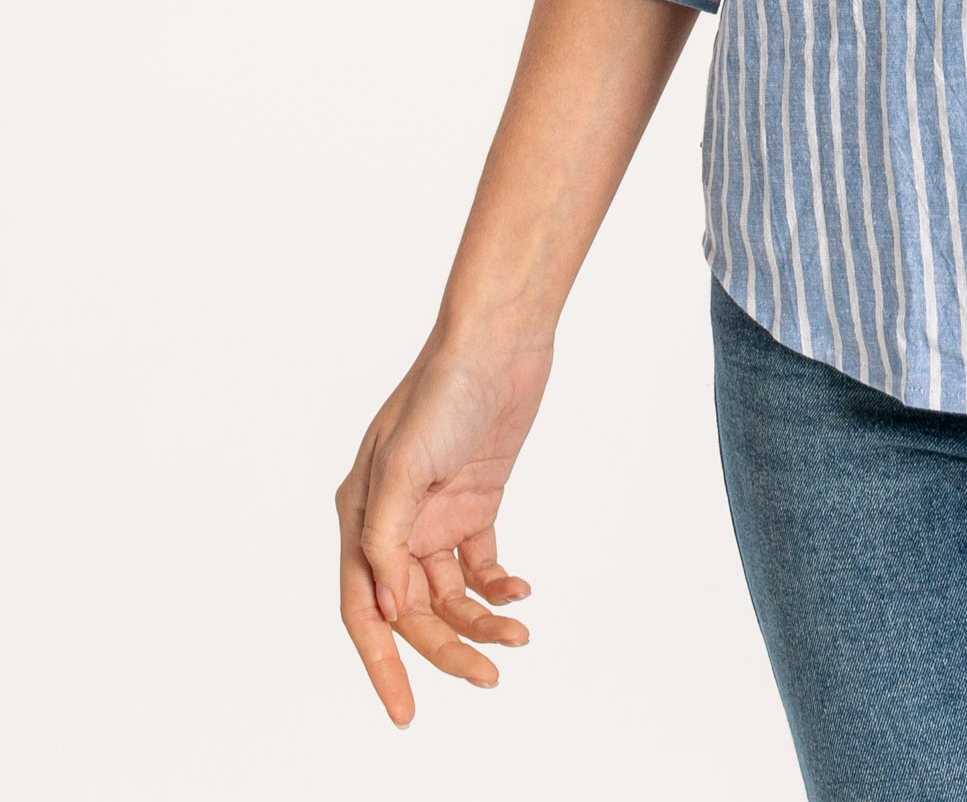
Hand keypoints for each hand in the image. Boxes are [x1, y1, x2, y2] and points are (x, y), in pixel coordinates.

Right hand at [336, 329, 553, 724]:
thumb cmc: (442, 391)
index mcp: (360, 516)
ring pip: (450, 595)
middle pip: (414, 612)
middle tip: (488, 679)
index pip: (364, 610)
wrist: (498, 340)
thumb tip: (389, 611)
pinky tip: (520, 591)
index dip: (382, 665)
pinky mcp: (475, 503)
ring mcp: (435, 515)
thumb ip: (389, 541)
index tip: (405, 713)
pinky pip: (480, 566)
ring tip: (519, 636)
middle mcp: (393, 523)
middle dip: (447, 650)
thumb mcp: (405, 466)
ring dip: (481, 621)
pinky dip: (498, 586)